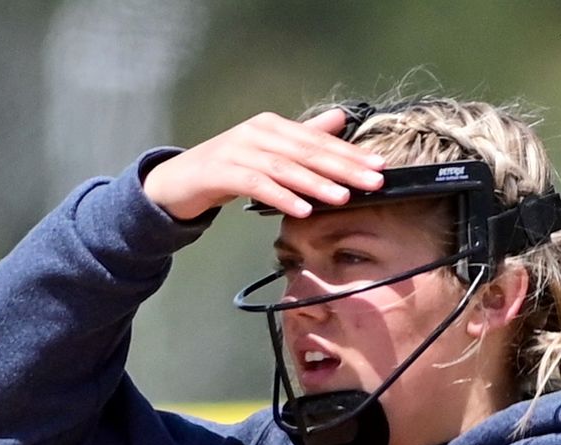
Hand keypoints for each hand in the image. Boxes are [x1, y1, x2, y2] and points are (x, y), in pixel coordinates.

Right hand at [142, 108, 390, 224]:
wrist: (181, 180)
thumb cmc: (231, 167)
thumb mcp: (271, 151)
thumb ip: (305, 136)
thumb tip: (341, 119)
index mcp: (273, 126)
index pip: (317, 139)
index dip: (350, 153)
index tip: (380, 167)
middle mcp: (257, 133)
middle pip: (306, 151)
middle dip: (343, 167)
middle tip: (373, 182)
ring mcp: (237, 150)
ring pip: (284, 167)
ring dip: (316, 184)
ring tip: (342, 198)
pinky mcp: (222, 172)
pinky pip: (257, 185)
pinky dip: (282, 197)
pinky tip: (303, 210)